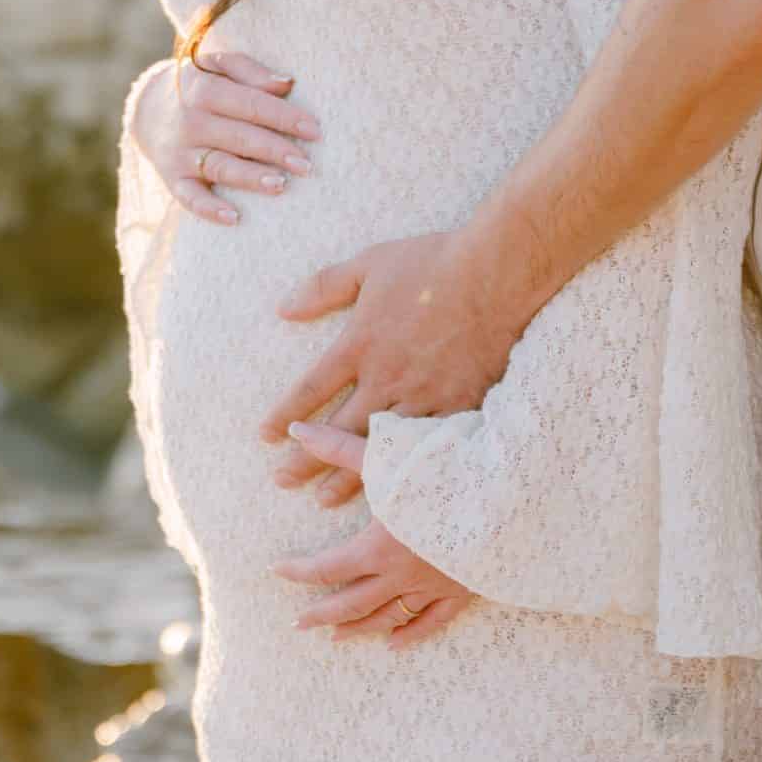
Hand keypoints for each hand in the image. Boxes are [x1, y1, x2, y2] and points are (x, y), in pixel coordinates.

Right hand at [132, 49, 321, 223]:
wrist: (148, 110)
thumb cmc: (199, 87)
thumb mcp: (217, 66)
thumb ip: (250, 71)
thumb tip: (286, 84)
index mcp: (203, 90)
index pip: (249, 103)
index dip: (283, 117)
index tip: (314, 130)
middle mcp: (190, 122)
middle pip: (238, 136)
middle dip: (274, 150)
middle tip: (306, 164)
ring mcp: (180, 153)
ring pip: (219, 166)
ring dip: (250, 177)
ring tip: (280, 184)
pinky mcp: (172, 179)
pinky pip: (189, 198)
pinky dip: (208, 209)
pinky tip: (234, 217)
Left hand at [260, 221, 526, 504]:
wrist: (496, 273)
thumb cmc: (433, 262)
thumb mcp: (368, 263)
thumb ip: (324, 286)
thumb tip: (283, 309)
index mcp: (360, 344)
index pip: (311, 389)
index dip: (284, 416)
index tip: (265, 437)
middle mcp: (385, 377)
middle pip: (336, 429)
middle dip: (305, 459)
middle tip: (281, 481)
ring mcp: (423, 397)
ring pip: (376, 448)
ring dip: (346, 477)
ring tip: (322, 499)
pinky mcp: (458, 407)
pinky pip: (424, 449)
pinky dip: (402, 472)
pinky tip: (389, 492)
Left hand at [269, 425, 474, 649]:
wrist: (508, 499)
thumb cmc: (446, 474)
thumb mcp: (388, 457)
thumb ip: (339, 447)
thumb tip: (297, 430)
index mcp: (378, 547)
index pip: (326, 568)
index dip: (298, 571)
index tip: (277, 570)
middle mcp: (401, 575)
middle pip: (351, 603)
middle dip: (321, 613)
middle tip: (298, 623)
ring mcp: (432, 586)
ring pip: (387, 617)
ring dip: (358, 628)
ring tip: (335, 636)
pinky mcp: (462, 589)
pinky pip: (432, 621)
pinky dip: (410, 635)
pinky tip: (394, 645)